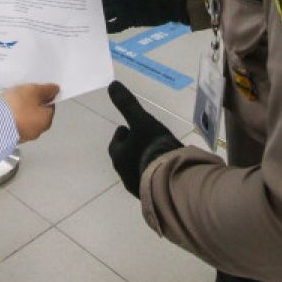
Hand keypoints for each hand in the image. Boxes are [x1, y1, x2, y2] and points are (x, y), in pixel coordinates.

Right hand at [1, 83, 59, 141]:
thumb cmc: (17, 107)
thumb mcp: (34, 91)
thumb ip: (47, 89)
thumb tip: (55, 90)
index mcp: (47, 120)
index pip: (50, 105)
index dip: (42, 95)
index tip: (33, 90)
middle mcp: (38, 131)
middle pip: (37, 113)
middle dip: (30, 104)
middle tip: (21, 94)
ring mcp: (24, 136)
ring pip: (25, 119)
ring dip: (20, 111)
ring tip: (10, 102)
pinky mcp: (11, 137)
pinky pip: (14, 124)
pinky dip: (11, 118)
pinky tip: (4, 111)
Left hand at [107, 82, 181, 197]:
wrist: (170, 179)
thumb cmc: (153, 147)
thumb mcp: (141, 120)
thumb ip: (127, 104)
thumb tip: (112, 84)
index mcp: (118, 155)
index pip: (116, 142)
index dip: (123, 134)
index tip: (130, 129)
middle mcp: (123, 173)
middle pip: (125, 157)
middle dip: (132, 149)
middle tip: (144, 142)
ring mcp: (136, 186)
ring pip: (136, 171)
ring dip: (143, 163)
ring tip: (157, 157)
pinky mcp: (151, 196)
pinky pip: (150, 183)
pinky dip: (154, 176)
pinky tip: (165, 172)